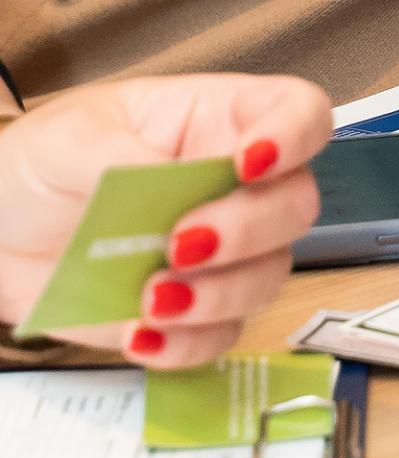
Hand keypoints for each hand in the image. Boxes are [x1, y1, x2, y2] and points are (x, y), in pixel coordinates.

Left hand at [0, 73, 330, 368]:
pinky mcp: (194, 311)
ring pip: (269, 277)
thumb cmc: (40, 166)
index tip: (250, 165)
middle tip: (179, 243)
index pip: (298, 113)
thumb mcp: (72, 138)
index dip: (294, 135)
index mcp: (217, 121)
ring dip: (218, 295)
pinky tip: (140, 334)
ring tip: (151, 297)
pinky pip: (220, 337)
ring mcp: (222, 252)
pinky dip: (186, 344)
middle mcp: (234, 185)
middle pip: (296, 204)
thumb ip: (125, 156)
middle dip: (248, 230)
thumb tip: (171, 186)